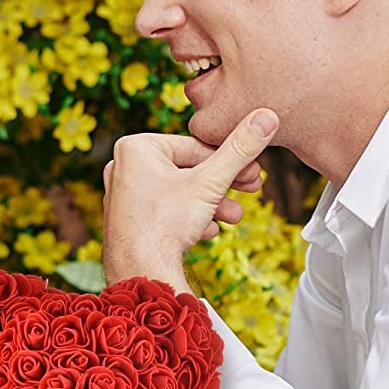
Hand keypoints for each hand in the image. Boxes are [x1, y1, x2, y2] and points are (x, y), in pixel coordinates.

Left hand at [101, 108, 275, 287]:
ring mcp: (123, 193)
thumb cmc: (166, 224)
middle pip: (188, 170)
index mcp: (136, 147)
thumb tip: (265, 117)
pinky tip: (207, 231)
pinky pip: (165, 210)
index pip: (195, 147)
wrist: (139, 271)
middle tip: (252, 190)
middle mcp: (123, 166)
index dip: (230, 161)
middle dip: (223, 184)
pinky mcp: (128, 217)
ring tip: (233, 217)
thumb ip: (240, 149)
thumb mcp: (211, 182)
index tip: (255, 173)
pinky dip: (189, 218)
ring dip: (211, 203)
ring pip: (180, 192)